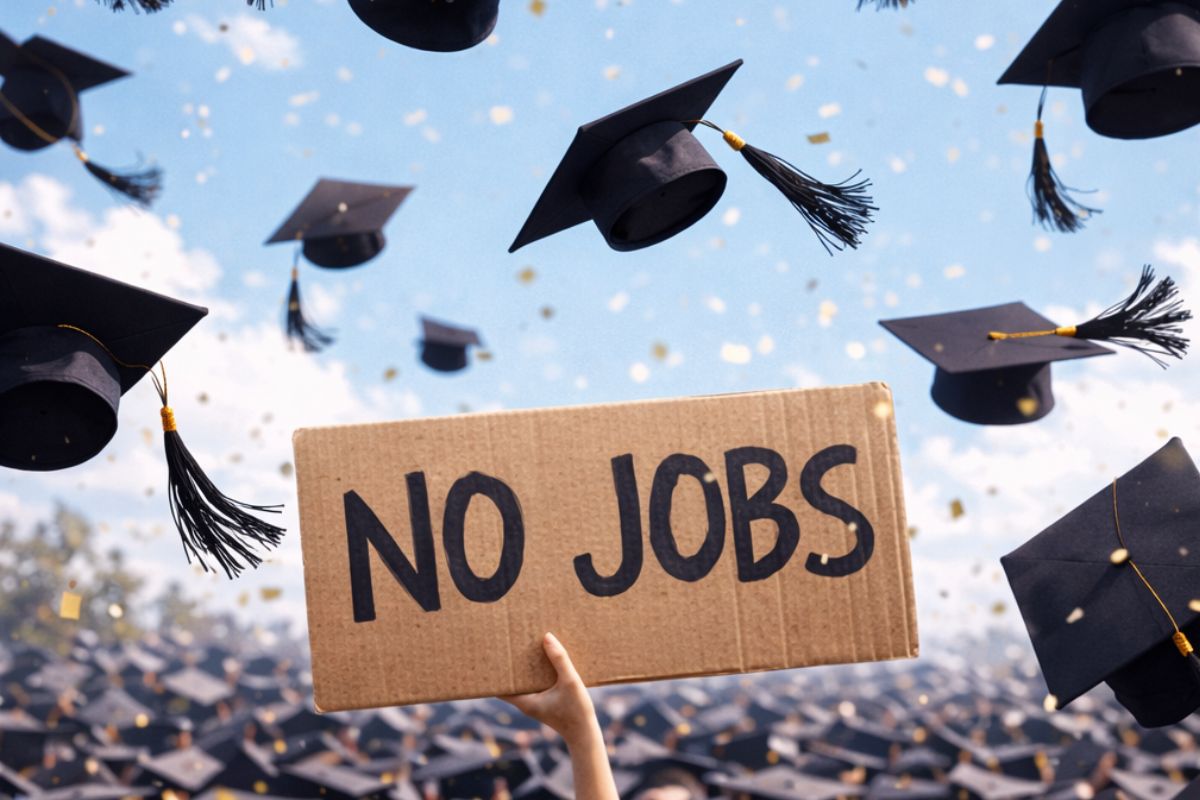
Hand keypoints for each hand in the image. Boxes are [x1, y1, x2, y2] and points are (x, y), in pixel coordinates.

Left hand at [501, 632, 597, 746]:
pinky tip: (544, 659)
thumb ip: (559, 660)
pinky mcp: (544, 701)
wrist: (585, 734)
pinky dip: (536, 673)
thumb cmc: (577, 711)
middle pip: (511, 681)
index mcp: (525, 702)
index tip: (492, 656)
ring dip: (524, 667)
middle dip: (509, 665)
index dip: (495, 672)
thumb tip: (546, 637)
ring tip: (524, 646)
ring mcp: (534, 702)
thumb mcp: (570, 682)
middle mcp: (526, 702)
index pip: (500, 687)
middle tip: (508, 644)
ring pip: (523, 682)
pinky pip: (535, 684)